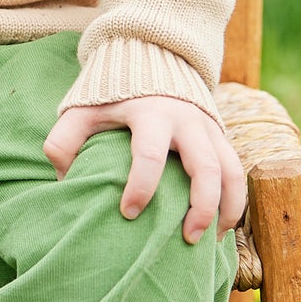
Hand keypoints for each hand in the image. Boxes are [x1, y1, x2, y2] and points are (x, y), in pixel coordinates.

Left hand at [43, 95, 245, 246]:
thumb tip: (62, 180)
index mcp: (150, 113)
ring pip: (231, 172)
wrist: (152, 60)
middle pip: (205, 167)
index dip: (140, 187)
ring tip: (212, 241)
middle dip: (200, 206)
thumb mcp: (83, 109)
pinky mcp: (221, 137)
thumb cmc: (113, 95)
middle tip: (186, 239)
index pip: (149, 154)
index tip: (128, 214)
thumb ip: (64, 140)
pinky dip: (234, 202)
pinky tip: (220, 229)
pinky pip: (237, 172)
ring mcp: (209, 128)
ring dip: (227, 209)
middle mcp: (187, 120)